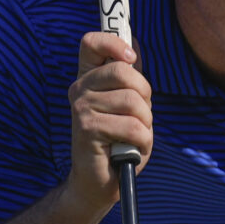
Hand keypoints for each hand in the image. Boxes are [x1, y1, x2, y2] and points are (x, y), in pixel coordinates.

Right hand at [68, 31, 151, 213]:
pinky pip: (134, 127)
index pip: (91, 43)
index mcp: (88, 78)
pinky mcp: (87, 129)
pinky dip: (143, 142)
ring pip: (134, 102)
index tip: (132, 57)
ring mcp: (81, 108)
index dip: (114, 42)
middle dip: (145, 95)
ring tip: (132, 136)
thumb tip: (133, 42)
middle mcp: (79, 89)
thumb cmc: (119, 141)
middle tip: (138, 116)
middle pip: (124, 71)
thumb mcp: (129, 105)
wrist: (101, 181)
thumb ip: (129, 77)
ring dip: (145, 124)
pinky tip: (129, 149)